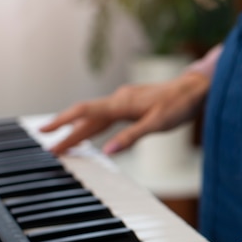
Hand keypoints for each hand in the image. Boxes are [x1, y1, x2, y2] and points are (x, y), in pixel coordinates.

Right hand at [40, 71, 209, 154]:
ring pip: (97, 117)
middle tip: (51, 149)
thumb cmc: (180, 105)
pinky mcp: (133, 104)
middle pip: (87, 118)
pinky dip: (95, 125)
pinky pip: (107, 115)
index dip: (63, 122)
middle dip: (68, 133)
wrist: (196, 89)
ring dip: (80, 130)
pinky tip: (93, 132)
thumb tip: (107, 152)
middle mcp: (120, 100)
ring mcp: (126, 101)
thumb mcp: (157, 124)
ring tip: (66, 144)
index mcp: (121, 103)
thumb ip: (131, 137)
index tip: (44, 132)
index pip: (84, 112)